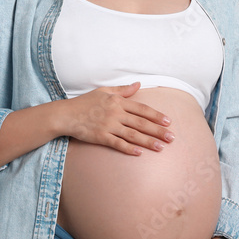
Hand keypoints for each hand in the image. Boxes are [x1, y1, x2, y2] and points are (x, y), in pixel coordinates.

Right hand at [59, 82, 174, 154]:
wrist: (66, 114)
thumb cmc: (85, 102)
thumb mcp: (104, 91)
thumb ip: (122, 89)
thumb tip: (138, 85)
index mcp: (118, 102)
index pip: (142, 109)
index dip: (156, 115)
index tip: (168, 121)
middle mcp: (115, 113)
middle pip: (141, 123)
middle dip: (158, 130)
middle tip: (172, 137)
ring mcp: (108, 125)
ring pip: (133, 135)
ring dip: (148, 141)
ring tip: (161, 147)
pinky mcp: (101, 137)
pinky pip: (118, 143)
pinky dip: (129, 148)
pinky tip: (140, 153)